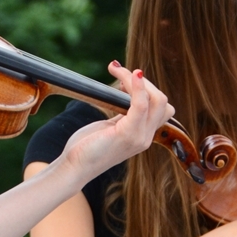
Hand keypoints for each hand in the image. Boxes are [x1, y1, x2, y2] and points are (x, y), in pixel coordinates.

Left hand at [57, 61, 173, 181]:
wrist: (75, 167)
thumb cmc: (87, 146)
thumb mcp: (109, 127)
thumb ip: (122, 114)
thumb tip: (126, 92)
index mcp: (143, 135)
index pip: (160, 107)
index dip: (146, 89)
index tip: (124, 78)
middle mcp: (146, 137)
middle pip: (161, 101)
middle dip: (143, 81)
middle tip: (117, 70)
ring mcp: (140, 137)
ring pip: (156, 100)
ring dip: (136, 79)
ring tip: (116, 69)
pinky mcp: (128, 134)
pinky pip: (142, 104)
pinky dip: (138, 87)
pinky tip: (131, 75)